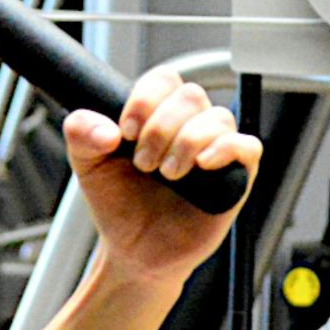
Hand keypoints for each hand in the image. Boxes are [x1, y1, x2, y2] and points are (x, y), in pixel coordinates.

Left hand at [62, 69, 263, 285]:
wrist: (134, 250)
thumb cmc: (118, 203)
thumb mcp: (88, 165)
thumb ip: (82, 135)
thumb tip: (105, 129)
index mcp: (156, 115)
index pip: (163, 79)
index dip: (145, 99)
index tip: (125, 132)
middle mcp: (189, 126)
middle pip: (190, 96)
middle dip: (160, 128)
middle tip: (142, 164)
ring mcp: (215, 149)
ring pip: (218, 117)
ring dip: (186, 143)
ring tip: (166, 174)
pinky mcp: (237, 176)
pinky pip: (248, 145)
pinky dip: (225, 149)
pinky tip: (200, 166)